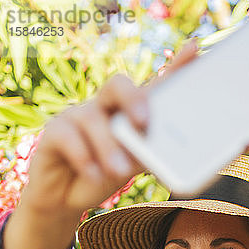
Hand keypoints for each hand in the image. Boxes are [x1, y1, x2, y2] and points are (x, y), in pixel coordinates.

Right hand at [23, 38, 198, 218]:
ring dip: (108, 146)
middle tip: (143, 123)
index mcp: (128, 114)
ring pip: (93, 118)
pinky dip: (83, 157)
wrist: (65, 199)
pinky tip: (93, 174)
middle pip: (118, 85)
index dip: (174, 67)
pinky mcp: (54, 132)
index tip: (194, 49)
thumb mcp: (131, 167)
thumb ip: (149, 157)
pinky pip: (68, 136)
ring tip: (118, 171)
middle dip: (133, 99)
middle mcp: (104, 108)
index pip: (152, 86)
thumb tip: (172, 158)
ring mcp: (77, 116)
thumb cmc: (103, 177)